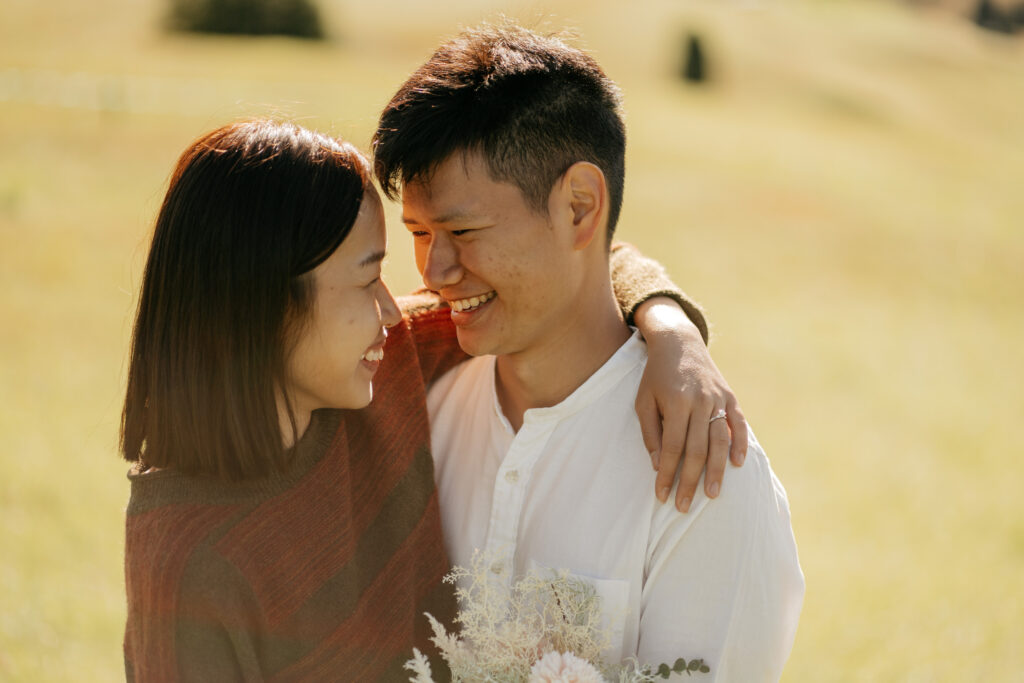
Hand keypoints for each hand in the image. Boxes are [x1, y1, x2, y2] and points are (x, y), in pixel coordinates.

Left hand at [633, 297, 747, 511]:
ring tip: (712, 495)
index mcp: (675, 403)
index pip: (672, 448)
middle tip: (684, 506)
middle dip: (690, 481)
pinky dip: (740, 444)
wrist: (678, 342)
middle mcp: (700, 401)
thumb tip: (659, 465)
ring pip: (720, 441)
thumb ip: (651, 433)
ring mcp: (718, 399)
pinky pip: (739, 424)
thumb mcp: (643, 401)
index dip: (667, 474)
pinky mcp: (730, 397)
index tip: (662, 496)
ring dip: (717, 471)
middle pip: (697, 450)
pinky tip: (738, 465)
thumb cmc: (655, 376)